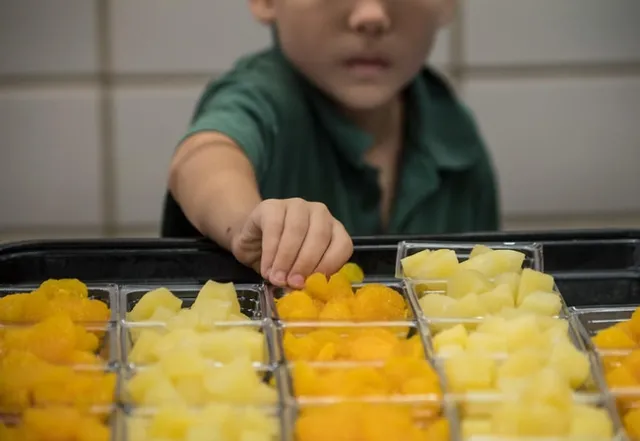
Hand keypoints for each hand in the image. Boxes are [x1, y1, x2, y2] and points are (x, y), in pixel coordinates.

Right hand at [230, 198, 352, 288]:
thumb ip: (307, 276)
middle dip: (305, 264)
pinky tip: (266, 268)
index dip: (328, 266)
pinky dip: (270, 252)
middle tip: (292, 283)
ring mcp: (297, 206)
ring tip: (277, 278)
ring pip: (297, 231)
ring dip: (286, 259)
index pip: (342, 245)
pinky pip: (274, 228)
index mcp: (334, 230)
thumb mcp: (300, 270)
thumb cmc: (281, 259)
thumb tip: (304, 289)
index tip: (312, 284)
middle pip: (320, 236)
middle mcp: (320, 213)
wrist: (252, 241)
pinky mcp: (273, 205)